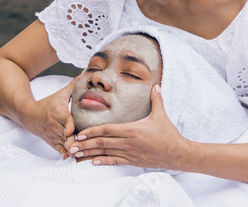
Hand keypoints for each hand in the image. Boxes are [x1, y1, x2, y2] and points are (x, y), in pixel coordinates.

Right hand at [20, 77, 77, 158]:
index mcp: (59, 113)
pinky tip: (69, 157)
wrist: (29, 114)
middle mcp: (55, 125)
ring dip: (70, 148)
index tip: (71, 130)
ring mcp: (53, 134)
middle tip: (82, 145)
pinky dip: (63, 153)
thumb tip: (86, 73)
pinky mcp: (51, 141)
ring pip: (63, 143)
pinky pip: (58, 149)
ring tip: (80, 153)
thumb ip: (73, 86)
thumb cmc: (48, 103)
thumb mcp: (60, 94)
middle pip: (66, 134)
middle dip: (73, 139)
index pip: (65, 120)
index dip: (69, 125)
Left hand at [68, 85, 186, 168]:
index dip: (92, 131)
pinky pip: (115, 162)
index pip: (107, 130)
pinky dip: (104, 162)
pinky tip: (94, 162)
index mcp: (132, 130)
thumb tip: (155, 85)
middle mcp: (128, 142)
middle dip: (85, 144)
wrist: (177, 153)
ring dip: (90, 153)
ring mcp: (130, 153)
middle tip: (71, 145)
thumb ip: (156, 99)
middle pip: (102, 142)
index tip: (80, 132)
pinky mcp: (133, 161)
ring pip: (106, 153)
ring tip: (77, 154)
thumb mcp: (161, 115)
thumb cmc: (168, 134)